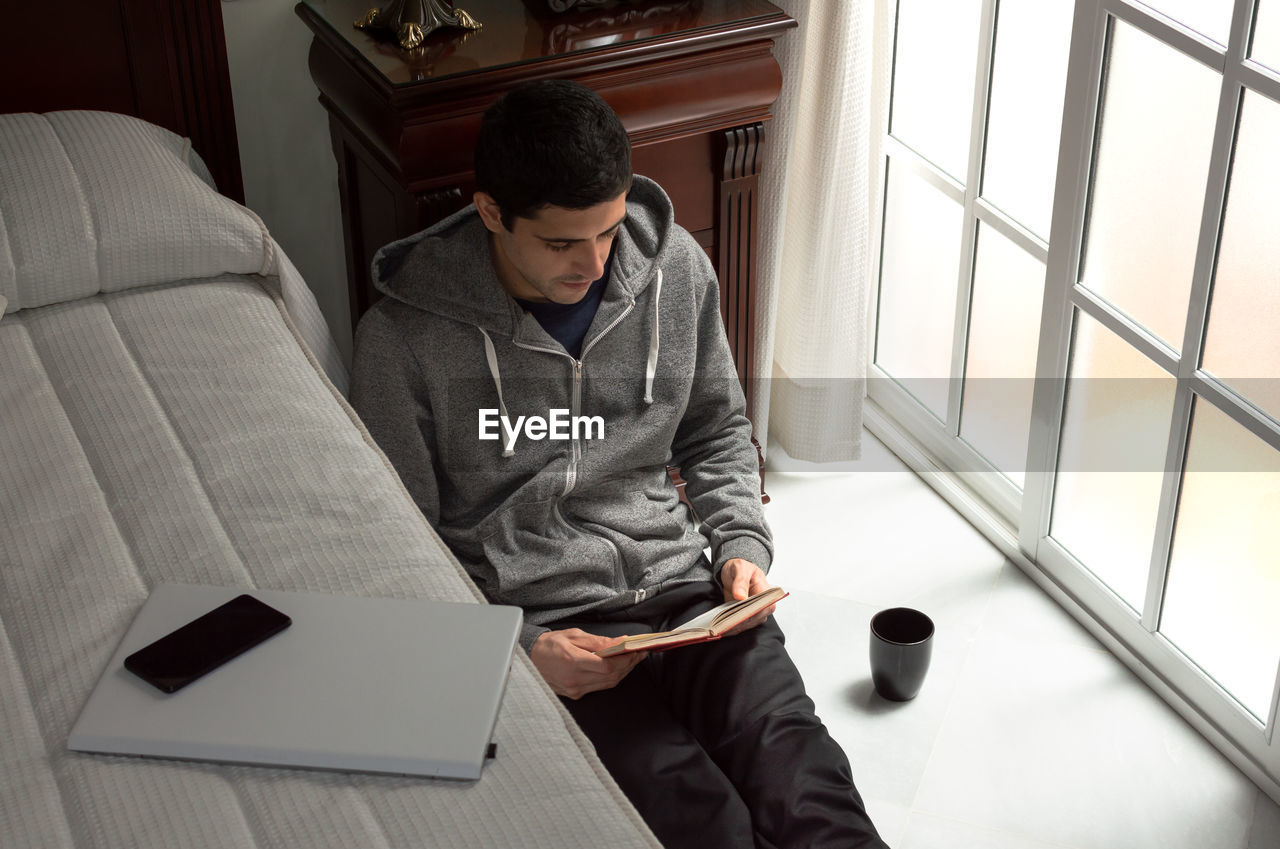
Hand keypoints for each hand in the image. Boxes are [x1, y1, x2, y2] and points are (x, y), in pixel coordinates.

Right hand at [529, 629, 647, 699]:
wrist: (529, 658)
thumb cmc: (550, 644)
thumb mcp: (574, 635)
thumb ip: (599, 641)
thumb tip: (620, 643)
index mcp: (573, 661)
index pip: (608, 666)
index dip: (626, 659)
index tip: (636, 649)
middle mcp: (575, 679)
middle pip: (612, 677)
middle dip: (629, 665)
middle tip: (640, 653)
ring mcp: (575, 690)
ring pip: (608, 684)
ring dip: (623, 672)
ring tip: (632, 659)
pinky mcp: (575, 694)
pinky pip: (599, 687)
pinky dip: (611, 678)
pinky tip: (617, 668)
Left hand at [719, 558, 775, 635]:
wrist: (734, 571)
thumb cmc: (741, 567)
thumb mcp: (740, 568)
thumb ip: (741, 581)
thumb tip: (741, 596)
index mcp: (767, 592)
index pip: (765, 607)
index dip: (754, 613)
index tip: (741, 616)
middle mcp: (763, 605)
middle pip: (756, 619)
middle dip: (741, 623)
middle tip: (726, 624)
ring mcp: (754, 612)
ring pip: (747, 625)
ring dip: (735, 627)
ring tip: (721, 628)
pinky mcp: (744, 616)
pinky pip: (739, 625)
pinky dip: (731, 628)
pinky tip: (721, 628)